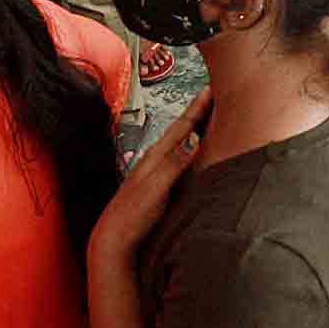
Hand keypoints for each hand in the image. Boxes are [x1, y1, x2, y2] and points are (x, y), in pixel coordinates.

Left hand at [91, 87, 209, 261]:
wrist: (114, 238)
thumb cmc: (132, 216)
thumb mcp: (155, 190)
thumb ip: (173, 164)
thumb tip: (194, 139)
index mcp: (156, 157)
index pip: (182, 127)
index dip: (198, 108)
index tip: (213, 89)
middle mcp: (155, 159)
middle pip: (180, 129)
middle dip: (197, 111)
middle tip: (214, 94)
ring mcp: (154, 170)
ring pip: (178, 141)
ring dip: (193, 126)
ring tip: (206, 115)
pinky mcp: (157, 182)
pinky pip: (177, 155)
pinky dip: (188, 145)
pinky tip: (191, 149)